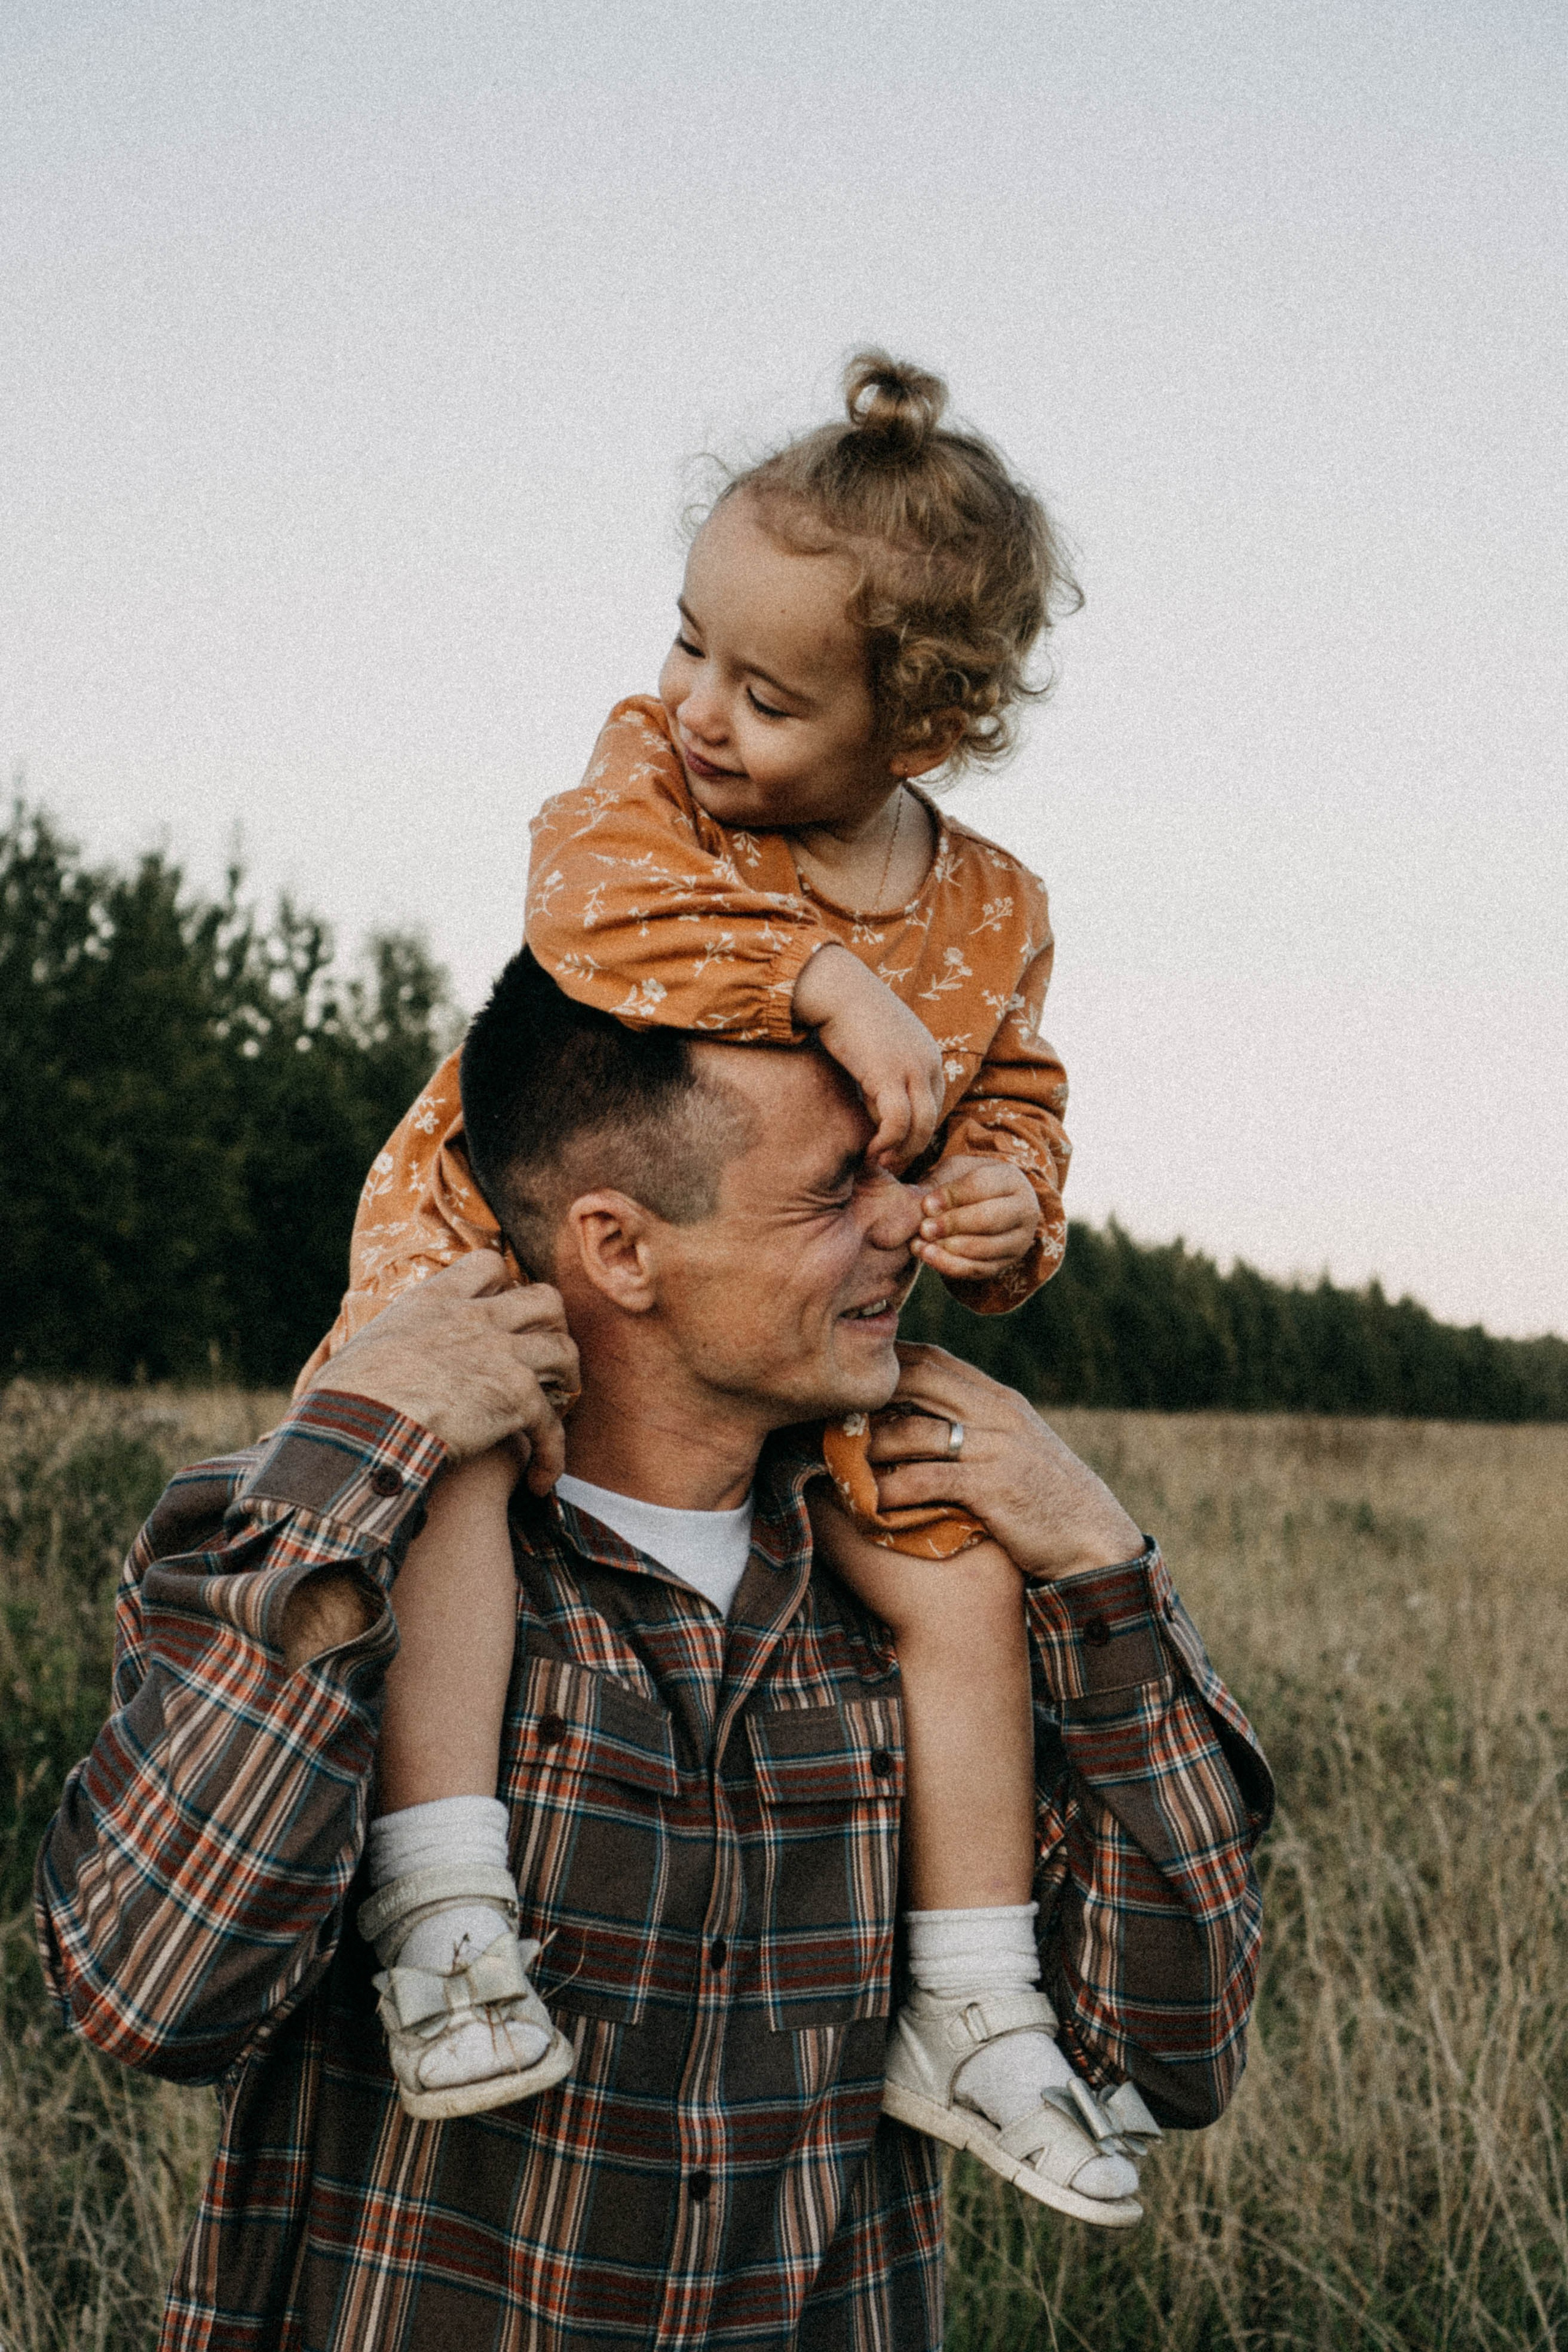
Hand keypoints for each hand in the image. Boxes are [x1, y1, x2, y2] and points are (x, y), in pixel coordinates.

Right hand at [311, 1254, 579, 1491]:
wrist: (357, 1427)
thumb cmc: (343, 1399)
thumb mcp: (365, 1347)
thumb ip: (391, 1341)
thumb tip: (373, 1362)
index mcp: (436, 1300)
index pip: (487, 1265)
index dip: (503, 1284)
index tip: (502, 1309)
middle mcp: (476, 1318)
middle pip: (543, 1298)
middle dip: (553, 1324)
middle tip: (544, 1355)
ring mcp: (501, 1354)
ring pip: (563, 1351)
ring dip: (567, 1381)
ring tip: (557, 1407)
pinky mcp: (517, 1396)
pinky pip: (552, 1423)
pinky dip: (553, 1453)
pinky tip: (540, 1480)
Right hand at [792, 943, 945, 1168]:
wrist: (837, 989)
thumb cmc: (849, 1015)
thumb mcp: (879, 1044)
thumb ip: (886, 1069)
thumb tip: (876, 1099)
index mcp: (929, 1056)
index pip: (933, 1106)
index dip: (916, 1132)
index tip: (895, 1147)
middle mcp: (928, 1063)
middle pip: (932, 1121)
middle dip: (912, 1149)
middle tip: (889, 1163)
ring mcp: (912, 1069)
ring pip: (920, 1127)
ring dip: (901, 1151)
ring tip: (879, 1160)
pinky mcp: (889, 1074)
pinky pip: (897, 1122)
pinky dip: (887, 1142)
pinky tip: (870, 1149)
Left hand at [862, 1343, 1143, 1580]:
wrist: (1095, 1541)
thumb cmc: (1050, 1500)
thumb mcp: (1017, 1450)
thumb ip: (978, 1428)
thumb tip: (928, 1422)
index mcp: (1000, 1399)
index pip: (934, 1360)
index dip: (888, 1363)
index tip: (851, 1379)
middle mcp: (997, 1412)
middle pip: (917, 1380)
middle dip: (869, 1394)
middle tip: (828, 1412)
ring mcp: (995, 1447)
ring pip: (913, 1431)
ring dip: (868, 1445)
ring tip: (834, 1459)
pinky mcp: (990, 1487)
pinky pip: (925, 1480)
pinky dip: (890, 1490)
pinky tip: (865, 1503)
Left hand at [913, 1154, 1038, 1283]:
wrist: (984, 1206)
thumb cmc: (966, 1186)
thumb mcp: (954, 1173)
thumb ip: (938, 1184)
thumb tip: (922, 1205)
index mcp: (1011, 1179)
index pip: (982, 1185)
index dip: (952, 1196)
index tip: (926, 1204)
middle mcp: (1024, 1210)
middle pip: (988, 1219)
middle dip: (952, 1225)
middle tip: (924, 1228)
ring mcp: (1018, 1241)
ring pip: (985, 1248)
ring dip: (949, 1248)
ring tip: (920, 1244)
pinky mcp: (1006, 1263)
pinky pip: (978, 1269)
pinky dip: (950, 1265)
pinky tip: (928, 1256)